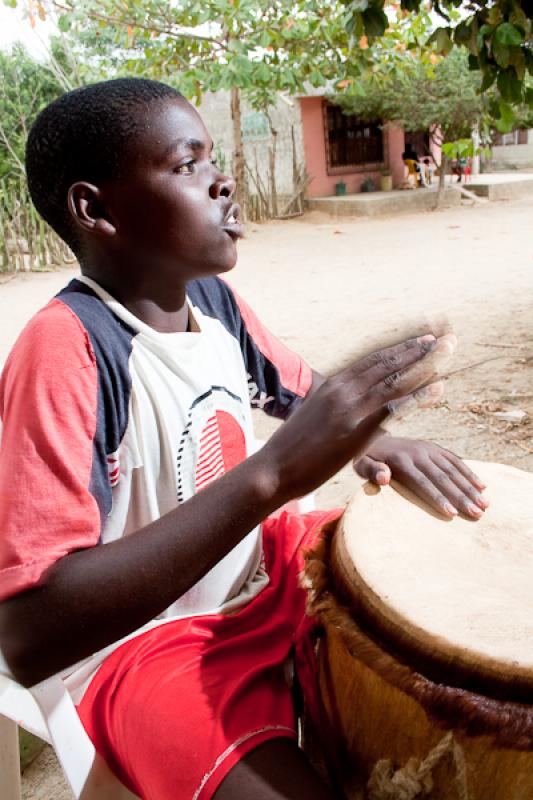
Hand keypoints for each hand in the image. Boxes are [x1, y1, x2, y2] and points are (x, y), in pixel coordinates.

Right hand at [262, 334, 447, 503]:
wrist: (273, 468)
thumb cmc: (291, 448)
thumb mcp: (312, 416)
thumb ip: (330, 406)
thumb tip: (340, 405)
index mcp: (332, 386)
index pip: (371, 361)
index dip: (398, 349)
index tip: (419, 341)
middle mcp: (342, 391)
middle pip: (386, 363)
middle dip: (416, 349)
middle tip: (442, 338)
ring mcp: (350, 410)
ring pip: (394, 380)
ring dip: (424, 364)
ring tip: (447, 351)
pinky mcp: (356, 432)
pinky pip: (394, 408)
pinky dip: (418, 396)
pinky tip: (438, 388)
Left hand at [354, 437, 487, 518]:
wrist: (371, 433)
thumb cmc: (363, 457)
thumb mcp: (360, 464)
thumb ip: (371, 471)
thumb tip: (384, 478)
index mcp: (400, 460)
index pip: (422, 482)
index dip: (437, 498)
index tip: (452, 514)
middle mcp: (418, 452)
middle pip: (443, 478)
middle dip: (461, 497)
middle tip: (477, 514)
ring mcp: (428, 449)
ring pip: (453, 470)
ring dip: (470, 488)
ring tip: (485, 506)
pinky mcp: (434, 447)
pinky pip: (455, 460)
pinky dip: (469, 474)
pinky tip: (482, 487)